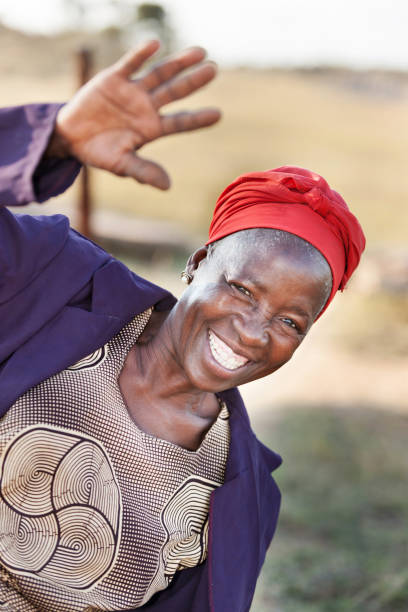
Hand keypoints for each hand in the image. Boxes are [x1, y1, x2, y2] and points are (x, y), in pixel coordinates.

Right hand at [48, 40, 220, 188]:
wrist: (71, 138)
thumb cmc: (99, 153)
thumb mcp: (121, 165)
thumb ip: (144, 171)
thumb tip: (167, 186)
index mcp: (151, 128)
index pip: (180, 122)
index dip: (198, 119)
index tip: (218, 115)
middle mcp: (146, 107)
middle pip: (175, 92)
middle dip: (194, 81)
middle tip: (214, 69)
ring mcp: (132, 91)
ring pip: (159, 74)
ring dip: (178, 63)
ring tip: (200, 52)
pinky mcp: (114, 79)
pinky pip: (130, 64)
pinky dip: (141, 54)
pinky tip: (155, 45)